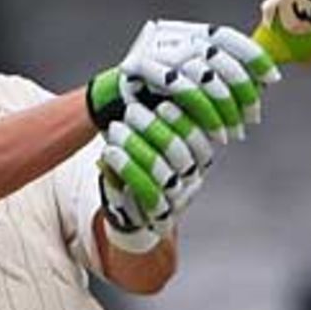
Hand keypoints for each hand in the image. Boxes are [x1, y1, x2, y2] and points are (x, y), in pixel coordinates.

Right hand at [87, 19, 279, 143]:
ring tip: (232, 133)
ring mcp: (157, 53)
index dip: (252, 56)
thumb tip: (262, 84)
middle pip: (219, 57)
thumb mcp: (195, 87)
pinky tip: (214, 134)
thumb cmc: (161, 102)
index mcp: (190, 35)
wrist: (113, 108)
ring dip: (224, 109)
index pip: (226, 37)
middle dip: (242, 90)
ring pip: (203, 76)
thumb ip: (222, 81)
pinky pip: (182, 90)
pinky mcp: (142, 71)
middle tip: (253, 117)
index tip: (272, 78)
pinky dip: (204, 114)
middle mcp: (174, 38)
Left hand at [97, 113, 207, 251]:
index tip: (162, 104)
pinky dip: (126, 168)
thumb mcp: (155, 134)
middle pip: (181, 155)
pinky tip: (109, 151)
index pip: (200, 139)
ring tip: (116, 128)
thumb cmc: (144, 160)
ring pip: (162, 173)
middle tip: (131, 110)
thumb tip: (160, 92)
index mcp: (200, 156)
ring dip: (136, 146)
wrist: (133, 208)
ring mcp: (178, 199)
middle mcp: (193, 178)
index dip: (184, 122)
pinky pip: (145, 192)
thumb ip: (161, 117)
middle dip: (154, 128)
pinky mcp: (159, 216)